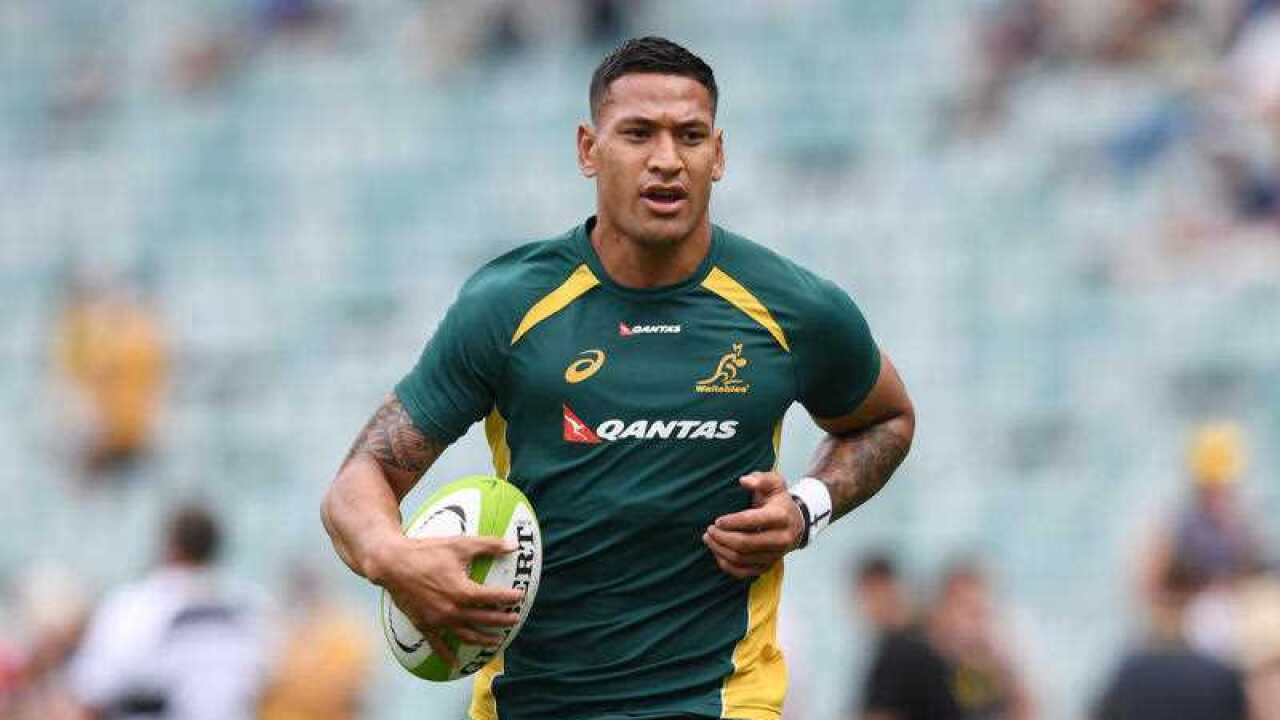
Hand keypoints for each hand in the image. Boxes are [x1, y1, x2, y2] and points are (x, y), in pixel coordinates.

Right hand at [376, 534, 523, 664]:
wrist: (392, 564)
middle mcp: (452, 610)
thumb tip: (514, 544)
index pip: (493, 598)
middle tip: (515, 619)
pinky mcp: (423, 625)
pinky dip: (447, 655)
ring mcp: (437, 620)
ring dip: (483, 639)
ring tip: (497, 641)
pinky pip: (438, 644)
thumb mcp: (460, 544)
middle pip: (483, 619)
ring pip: (466, 635)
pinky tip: (456, 663)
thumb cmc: (426, 551)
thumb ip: (489, 545)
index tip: (520, 596)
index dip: (508, 598)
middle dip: (502, 620)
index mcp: (462, 591)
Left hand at [703, 471, 804, 578]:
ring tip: (708, 539)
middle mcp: (781, 539)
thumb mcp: (774, 483)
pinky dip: (727, 565)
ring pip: (742, 559)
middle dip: (722, 538)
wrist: (796, 523)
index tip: (717, 520)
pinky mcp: (768, 566)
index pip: (752, 521)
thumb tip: (743, 481)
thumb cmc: (779, 501)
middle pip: (745, 544)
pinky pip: (744, 572)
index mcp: (781, 516)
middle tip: (709, 530)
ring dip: (721, 550)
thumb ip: (760, 479)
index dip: (732, 522)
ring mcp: (775, 555)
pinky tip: (717, 553)